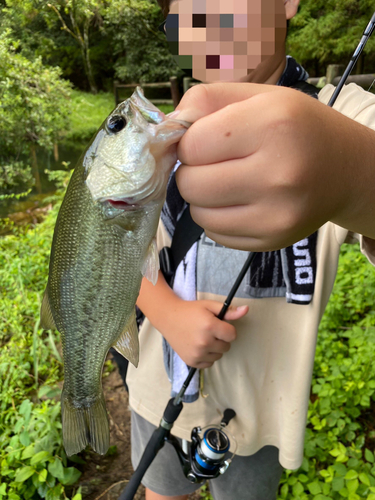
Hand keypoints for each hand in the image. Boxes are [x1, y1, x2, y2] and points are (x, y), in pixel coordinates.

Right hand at [162, 299, 247, 368]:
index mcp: (210, 327)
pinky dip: (207, 356)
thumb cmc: (190, 310)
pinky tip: (198, 346)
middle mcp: (204, 342)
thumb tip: (246, 310)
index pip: (232, 335)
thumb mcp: (209, 306)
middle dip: (221, 339)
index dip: (227, 329)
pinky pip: (209, 363)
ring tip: (202, 337)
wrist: (168, 318)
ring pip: (219, 356)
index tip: (218, 325)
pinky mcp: (192, 361)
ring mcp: (197, 354)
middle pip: (226, 347)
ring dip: (214, 348)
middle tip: (208, 330)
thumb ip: (229, 311)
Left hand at [174, 82, 374, 250]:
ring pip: (198, 213)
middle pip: (191, 184)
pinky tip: (240, 202)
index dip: (189, 142)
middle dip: (191, 171)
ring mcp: (276, 214)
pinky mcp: (272, 240)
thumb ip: (205, 101)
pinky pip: (215, 234)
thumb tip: (163, 130)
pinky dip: (217, 218)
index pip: (192, 145)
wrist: (345, 170)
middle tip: (214, 163)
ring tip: (228, 181)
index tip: (205, 140)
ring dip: (202, 197)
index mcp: (272, 124)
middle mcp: (277, 174)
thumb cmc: (296, 127)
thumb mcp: (258, 96)